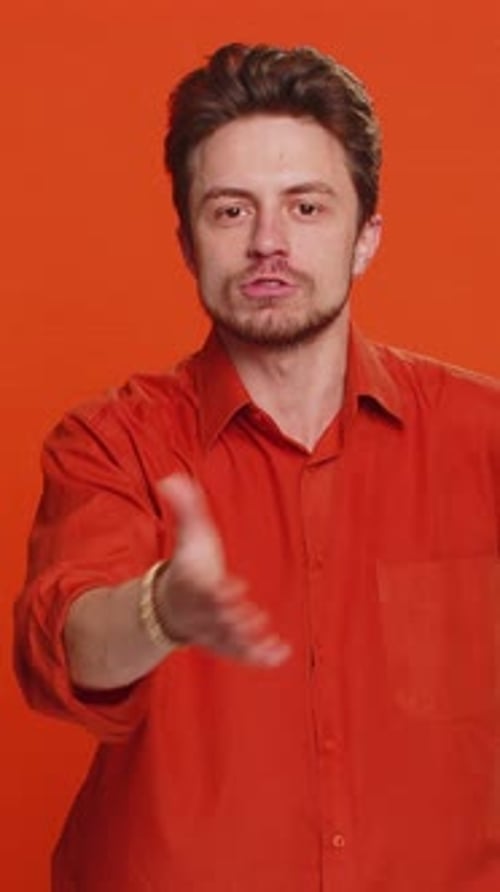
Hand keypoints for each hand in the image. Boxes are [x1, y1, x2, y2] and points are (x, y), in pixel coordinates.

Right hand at [155, 473, 290, 667]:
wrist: (170, 603)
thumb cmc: (189, 563)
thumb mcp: (188, 534)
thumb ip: (184, 508)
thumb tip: (172, 477)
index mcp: (192, 584)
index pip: (202, 589)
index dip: (216, 591)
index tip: (234, 587)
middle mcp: (201, 611)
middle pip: (216, 619)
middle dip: (234, 620)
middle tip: (254, 619)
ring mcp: (212, 630)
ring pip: (228, 641)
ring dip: (247, 642)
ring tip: (271, 642)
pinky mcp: (225, 643)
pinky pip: (240, 655)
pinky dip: (259, 657)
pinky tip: (281, 654)